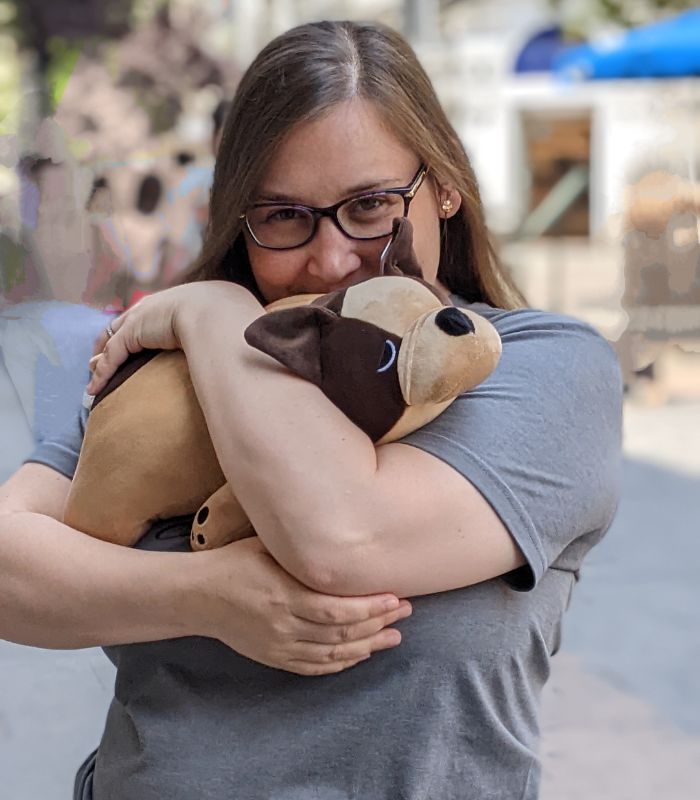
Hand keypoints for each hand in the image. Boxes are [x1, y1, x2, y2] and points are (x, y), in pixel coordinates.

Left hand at [87, 281, 261, 395]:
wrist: (218, 312)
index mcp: (177, 300)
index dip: (138, 331)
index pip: (150, 315)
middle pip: (123, 324)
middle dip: (109, 343)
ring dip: (101, 362)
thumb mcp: (229, 322)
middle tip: (100, 361)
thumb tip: (242, 352)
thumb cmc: (230, 318)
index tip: (134, 345)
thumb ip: (228, 333)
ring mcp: (141, 318)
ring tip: (93, 380)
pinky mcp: (133, 333)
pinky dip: (102, 373)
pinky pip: (112, 356)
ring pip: (112, 342)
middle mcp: (154, 305)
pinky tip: (95, 389)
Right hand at [194, 536, 411, 675]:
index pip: (337, 610)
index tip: (396, 598)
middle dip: (378, 624)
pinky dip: (340, 662)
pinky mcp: (274, 658)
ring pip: (332, 653)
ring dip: (367, 647)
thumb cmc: (234, 563)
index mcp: (283, 596)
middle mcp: (283, 625)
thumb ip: (301, 550)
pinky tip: (360, 654)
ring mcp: (278, 646)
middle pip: (341, 632)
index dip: (370, 608)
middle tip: (405, 614)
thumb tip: (340, 538)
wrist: (197, 597)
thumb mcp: (266, 547)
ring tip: (394, 637)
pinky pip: (314, 667)